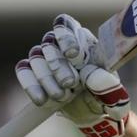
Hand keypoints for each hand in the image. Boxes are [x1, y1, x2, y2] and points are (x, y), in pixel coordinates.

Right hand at [15, 14, 129, 136]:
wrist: (90, 111)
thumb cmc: (103, 94)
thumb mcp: (112, 91)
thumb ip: (107, 85)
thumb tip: (91, 76)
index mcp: (84, 41)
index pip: (68, 26)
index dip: (67, 37)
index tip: (73, 55)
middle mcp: (62, 46)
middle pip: (50, 43)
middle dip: (59, 66)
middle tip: (70, 84)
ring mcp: (45, 57)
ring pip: (36, 58)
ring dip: (47, 78)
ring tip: (62, 96)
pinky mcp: (33, 72)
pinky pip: (24, 71)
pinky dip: (31, 86)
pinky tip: (42, 100)